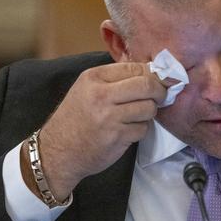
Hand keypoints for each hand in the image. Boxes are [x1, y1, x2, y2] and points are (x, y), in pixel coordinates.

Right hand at [26, 62, 169, 198]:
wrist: (58, 151)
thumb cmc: (76, 118)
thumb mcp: (86, 89)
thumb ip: (114, 80)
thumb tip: (150, 73)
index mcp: (94, 78)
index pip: (134, 68)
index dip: (152, 74)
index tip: (158, 81)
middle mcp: (101, 95)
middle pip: (146, 86)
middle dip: (160, 91)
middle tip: (161, 96)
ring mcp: (110, 117)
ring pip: (148, 108)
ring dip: (149, 112)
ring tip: (138, 115)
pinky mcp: (117, 137)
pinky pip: (143, 128)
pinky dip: (140, 129)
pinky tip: (128, 130)